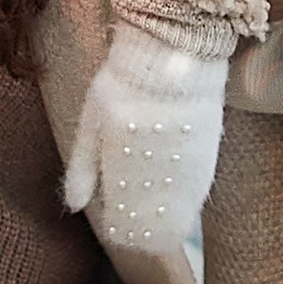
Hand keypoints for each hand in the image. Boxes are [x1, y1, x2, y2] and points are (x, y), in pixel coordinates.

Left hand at [63, 20, 228, 255]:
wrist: (172, 52)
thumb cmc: (122, 82)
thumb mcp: (91, 121)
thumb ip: (81, 167)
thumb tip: (74, 206)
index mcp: (122, 165)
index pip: (123, 219)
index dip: (120, 230)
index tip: (115, 226)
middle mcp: (157, 173)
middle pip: (153, 225)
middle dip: (143, 232)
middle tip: (135, 227)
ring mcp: (186, 167)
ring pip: (178, 216)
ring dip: (167, 222)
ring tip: (157, 221)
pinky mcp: (208, 157)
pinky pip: (197, 195)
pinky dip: (186, 204)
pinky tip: (180, 204)